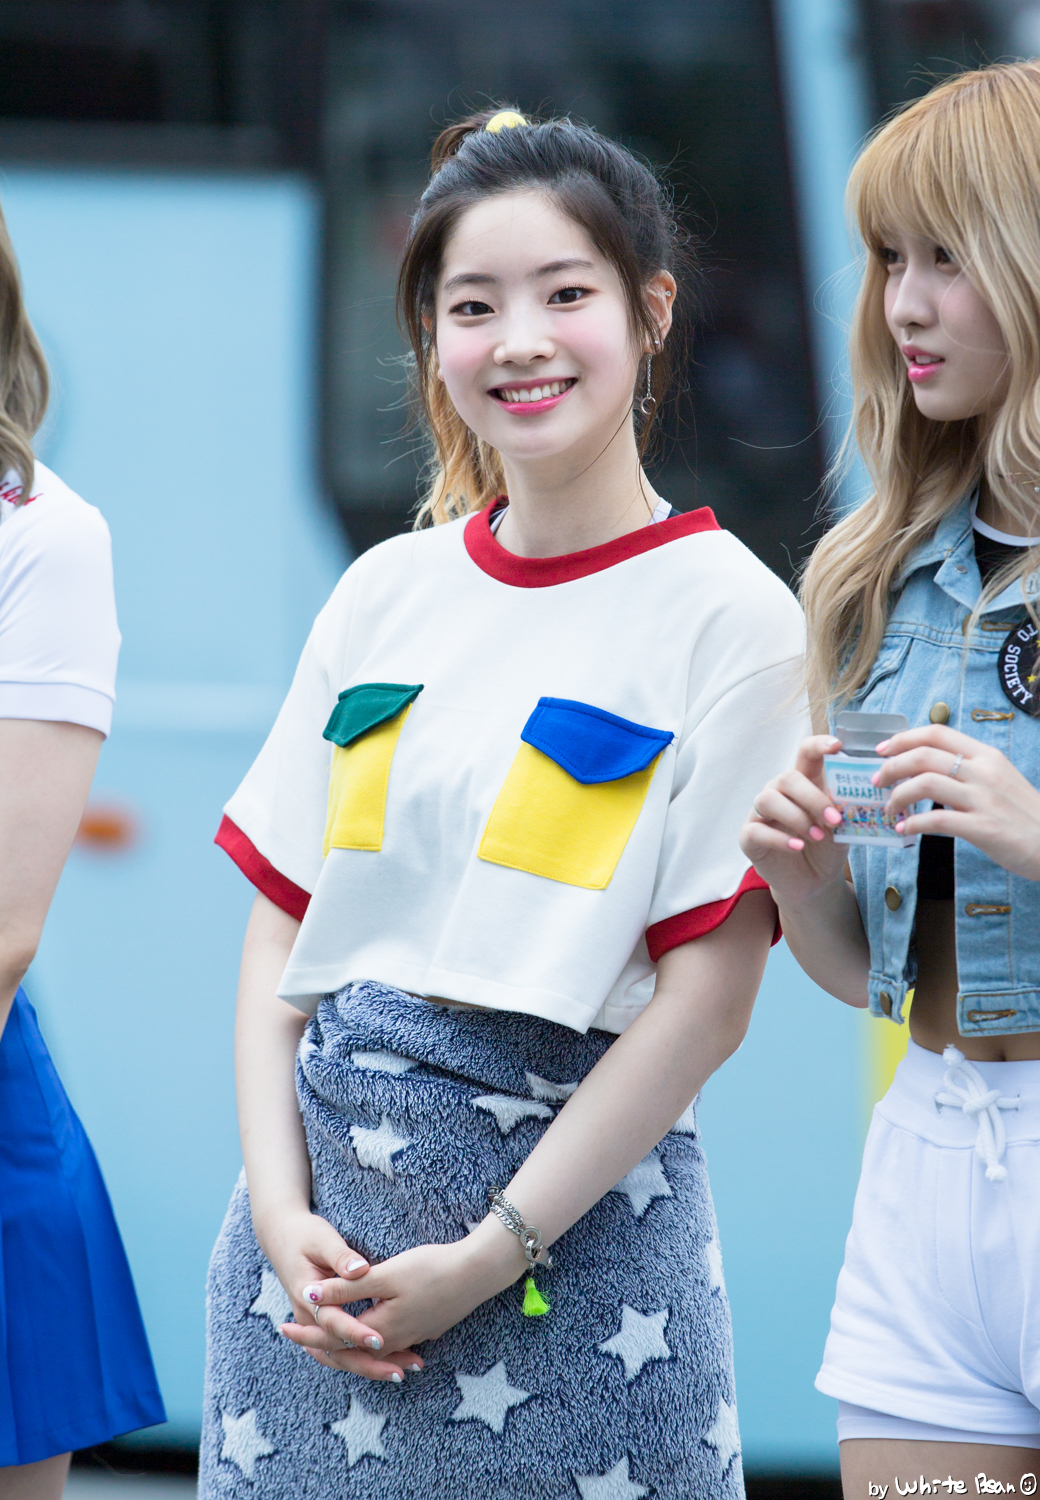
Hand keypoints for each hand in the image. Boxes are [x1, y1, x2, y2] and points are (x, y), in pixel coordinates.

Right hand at [257, 1205, 424, 1381]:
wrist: (282, 1237)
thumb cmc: (305, 1236)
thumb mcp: (323, 1239)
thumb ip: (341, 1256)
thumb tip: (360, 1270)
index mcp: (306, 1298)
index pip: (333, 1322)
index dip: (356, 1332)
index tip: (380, 1339)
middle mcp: (308, 1318)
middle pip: (337, 1351)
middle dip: (368, 1364)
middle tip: (399, 1372)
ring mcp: (314, 1324)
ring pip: (340, 1356)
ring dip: (368, 1367)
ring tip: (400, 1373)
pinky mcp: (323, 1324)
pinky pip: (341, 1348)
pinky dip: (361, 1357)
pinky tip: (388, 1360)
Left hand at [280, 1220, 525, 1378]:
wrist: (477, 1273)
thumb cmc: (431, 1268)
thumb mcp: (385, 1274)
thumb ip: (347, 1287)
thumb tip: (310, 1296)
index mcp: (379, 1328)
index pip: (333, 1339)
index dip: (307, 1334)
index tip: (282, 1328)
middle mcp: (393, 1340)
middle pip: (349, 1350)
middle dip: (320, 1344)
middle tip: (293, 1336)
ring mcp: (411, 1337)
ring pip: (369, 1349)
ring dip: (344, 1345)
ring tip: (324, 1340)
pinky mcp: (423, 1329)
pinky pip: (387, 1345)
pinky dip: (369, 1343)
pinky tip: (369, 1335)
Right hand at [739, 734, 849, 907]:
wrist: (814, 882)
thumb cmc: (827, 847)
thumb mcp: (842, 826)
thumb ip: (845, 808)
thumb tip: (859, 792)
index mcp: (803, 782)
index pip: (806, 753)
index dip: (818, 745)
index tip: (836, 746)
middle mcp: (779, 792)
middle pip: (787, 777)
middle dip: (813, 798)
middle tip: (834, 820)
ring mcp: (761, 813)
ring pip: (768, 799)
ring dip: (797, 817)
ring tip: (817, 837)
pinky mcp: (749, 836)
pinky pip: (757, 830)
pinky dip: (780, 839)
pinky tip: (797, 847)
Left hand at [875, 724, 1039, 879]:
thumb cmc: (1023, 814)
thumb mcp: (999, 778)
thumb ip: (967, 769)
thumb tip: (926, 766)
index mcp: (986, 755)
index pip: (937, 732)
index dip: (903, 738)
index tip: (882, 750)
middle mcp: (984, 771)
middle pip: (924, 755)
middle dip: (891, 766)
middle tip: (876, 780)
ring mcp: (984, 799)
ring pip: (925, 783)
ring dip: (897, 795)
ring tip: (889, 808)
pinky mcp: (984, 828)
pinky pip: (937, 821)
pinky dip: (913, 824)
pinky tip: (904, 830)